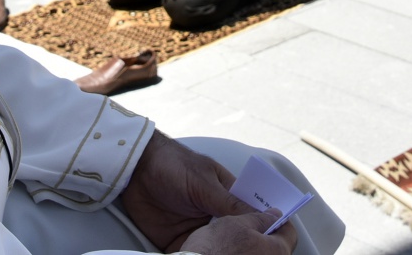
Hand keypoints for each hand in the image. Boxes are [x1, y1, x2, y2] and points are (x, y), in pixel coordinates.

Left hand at [120, 132, 285, 252]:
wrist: (134, 170)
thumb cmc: (174, 165)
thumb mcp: (204, 183)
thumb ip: (229, 202)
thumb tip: (262, 216)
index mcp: (227, 196)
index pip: (252, 214)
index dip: (265, 226)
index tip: (277, 239)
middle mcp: (215, 216)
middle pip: (237, 237)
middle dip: (244, 246)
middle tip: (254, 253)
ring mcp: (198, 230)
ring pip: (217, 250)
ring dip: (223, 254)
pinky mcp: (178, 242)